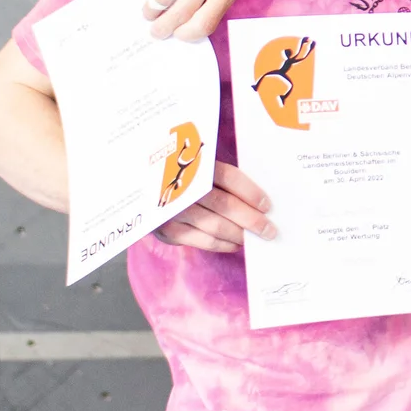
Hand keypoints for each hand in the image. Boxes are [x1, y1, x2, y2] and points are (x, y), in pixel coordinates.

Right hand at [155, 161, 275, 252]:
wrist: (140, 187)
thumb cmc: (181, 178)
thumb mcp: (198, 168)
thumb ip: (221, 179)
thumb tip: (258, 201)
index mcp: (194, 165)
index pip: (228, 177)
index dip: (251, 192)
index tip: (267, 205)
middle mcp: (183, 187)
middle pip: (225, 204)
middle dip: (252, 219)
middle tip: (269, 230)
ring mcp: (173, 210)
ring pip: (215, 226)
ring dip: (239, 234)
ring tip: (255, 238)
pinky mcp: (168, 230)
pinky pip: (202, 241)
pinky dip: (223, 245)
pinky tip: (235, 244)